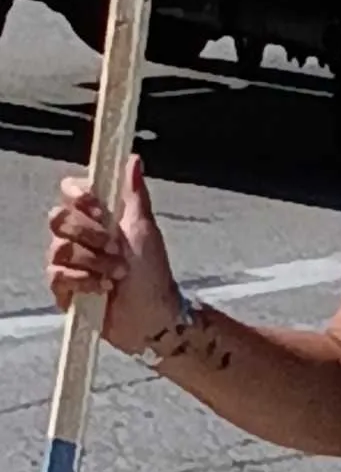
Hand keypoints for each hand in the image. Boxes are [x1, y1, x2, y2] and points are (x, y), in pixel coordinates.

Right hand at [46, 158, 182, 354]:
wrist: (151, 313)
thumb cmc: (152, 270)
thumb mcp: (145, 228)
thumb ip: (134, 195)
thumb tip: (133, 159)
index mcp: (97, 217)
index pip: (70, 192)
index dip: (80, 197)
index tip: (101, 210)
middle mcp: (78, 236)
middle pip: (58, 219)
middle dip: (90, 234)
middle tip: (116, 247)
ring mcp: (68, 261)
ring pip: (59, 249)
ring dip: (94, 261)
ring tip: (117, 273)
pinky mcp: (62, 287)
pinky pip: (57, 275)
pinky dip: (84, 281)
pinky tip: (103, 288)